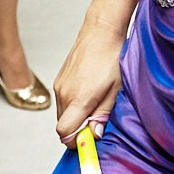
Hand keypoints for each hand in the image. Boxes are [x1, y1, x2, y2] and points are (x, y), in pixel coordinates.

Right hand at [53, 21, 123, 142]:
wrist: (100, 31)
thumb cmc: (111, 57)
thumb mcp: (115, 89)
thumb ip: (102, 114)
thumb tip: (95, 134)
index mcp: (79, 98)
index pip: (65, 133)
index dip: (76, 141)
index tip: (90, 140)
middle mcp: (64, 94)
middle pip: (63, 126)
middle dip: (78, 130)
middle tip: (97, 121)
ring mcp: (59, 86)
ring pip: (62, 114)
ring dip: (75, 117)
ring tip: (95, 103)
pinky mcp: (58, 80)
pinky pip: (62, 102)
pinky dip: (72, 105)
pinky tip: (88, 93)